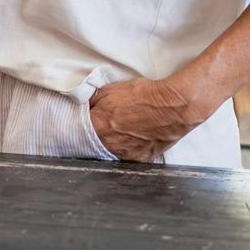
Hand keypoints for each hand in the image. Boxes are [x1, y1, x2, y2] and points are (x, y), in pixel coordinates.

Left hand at [86, 75, 202, 161]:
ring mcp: (126, 154)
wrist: (172, 105)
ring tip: (121, 130)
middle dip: (95, 135)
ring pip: (111, 151)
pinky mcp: (143, 158)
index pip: (77, 131)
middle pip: (94, 143)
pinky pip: (130, 155)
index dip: (79, 125)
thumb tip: (82, 106)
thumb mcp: (108, 91)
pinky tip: (134, 137)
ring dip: (112, 143)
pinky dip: (129, 148)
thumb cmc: (143, 96)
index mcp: (97, 128)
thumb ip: (90, 101)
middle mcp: (109, 145)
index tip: (81, 122)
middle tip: (103, 125)